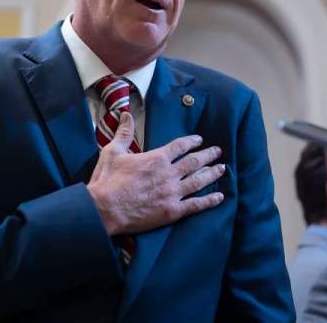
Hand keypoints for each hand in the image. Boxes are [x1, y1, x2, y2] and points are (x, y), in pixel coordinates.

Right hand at [87, 112, 224, 235]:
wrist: (104, 209)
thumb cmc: (107, 181)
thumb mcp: (113, 152)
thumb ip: (124, 133)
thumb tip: (125, 114)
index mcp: (156, 158)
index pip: (180, 146)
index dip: (191, 141)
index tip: (199, 140)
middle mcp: (168, 174)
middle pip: (194, 161)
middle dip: (208, 155)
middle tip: (218, 151)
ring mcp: (172, 193)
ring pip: (199, 181)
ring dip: (212, 173)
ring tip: (222, 169)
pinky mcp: (172, 211)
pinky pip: (196, 205)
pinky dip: (209, 200)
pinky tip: (219, 197)